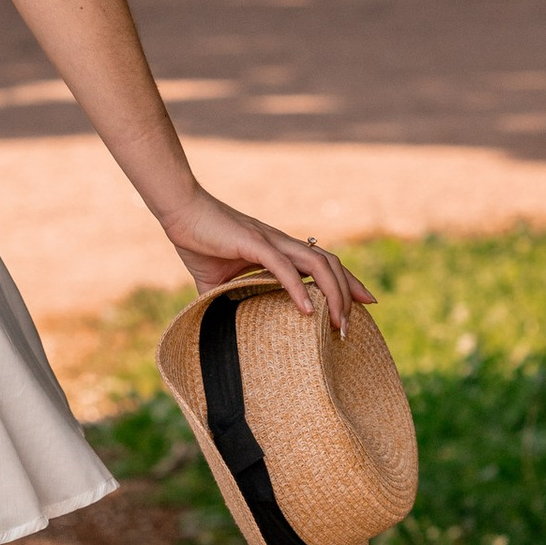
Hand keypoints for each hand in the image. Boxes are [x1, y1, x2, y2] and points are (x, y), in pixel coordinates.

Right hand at [157, 189, 374, 335]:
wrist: (180, 212)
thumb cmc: (198, 242)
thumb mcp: (216, 283)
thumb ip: (227, 302)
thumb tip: (221, 332)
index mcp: (279, 250)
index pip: (323, 264)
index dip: (347, 283)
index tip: (365, 304)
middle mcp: (282, 244)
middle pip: (331, 264)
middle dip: (348, 295)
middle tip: (351, 328)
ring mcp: (271, 242)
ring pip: (317, 264)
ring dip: (332, 294)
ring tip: (337, 323)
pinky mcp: (253, 243)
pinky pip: (283, 267)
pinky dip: (298, 288)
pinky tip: (306, 311)